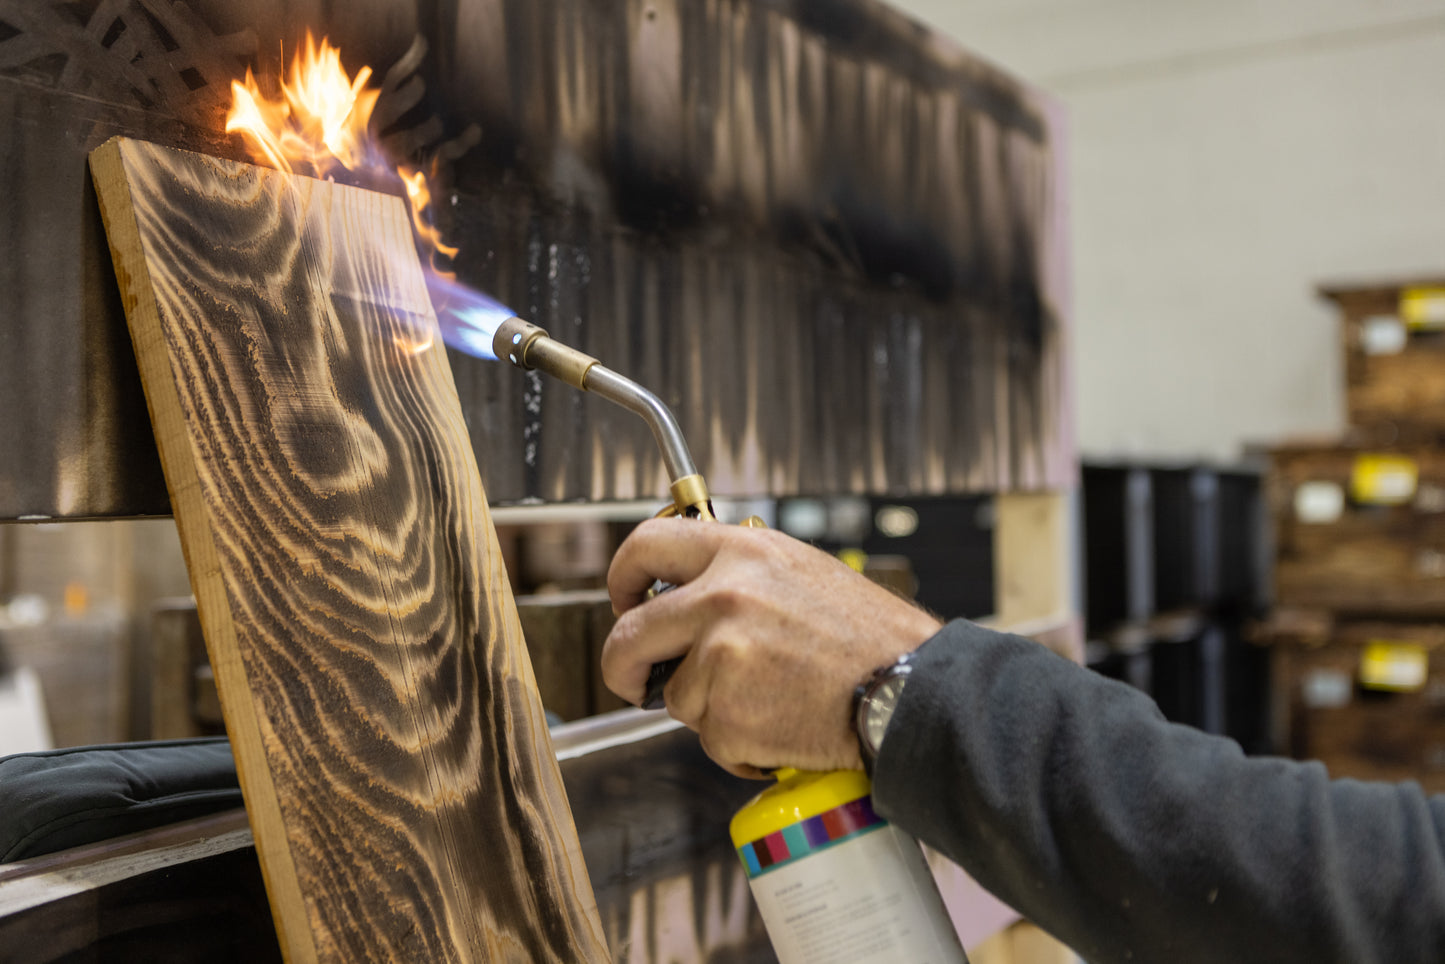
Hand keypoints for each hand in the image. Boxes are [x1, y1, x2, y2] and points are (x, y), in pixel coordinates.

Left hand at [602, 518, 942, 777]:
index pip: (645, 546)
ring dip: (710, 707)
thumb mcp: (801, 572)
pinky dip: (738, 743)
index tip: (623, 602)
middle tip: (634, 681)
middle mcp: (722, 597)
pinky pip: (709, 737)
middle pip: (629, 635)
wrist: (908, 692)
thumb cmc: (868, 638)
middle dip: (624, 667)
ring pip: (677, 695)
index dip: (622, 578)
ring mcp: (721, 657)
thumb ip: (740, 573)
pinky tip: (781, 723)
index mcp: (741, 552)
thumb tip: (685, 592)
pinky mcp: (728, 714)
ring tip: (770, 698)